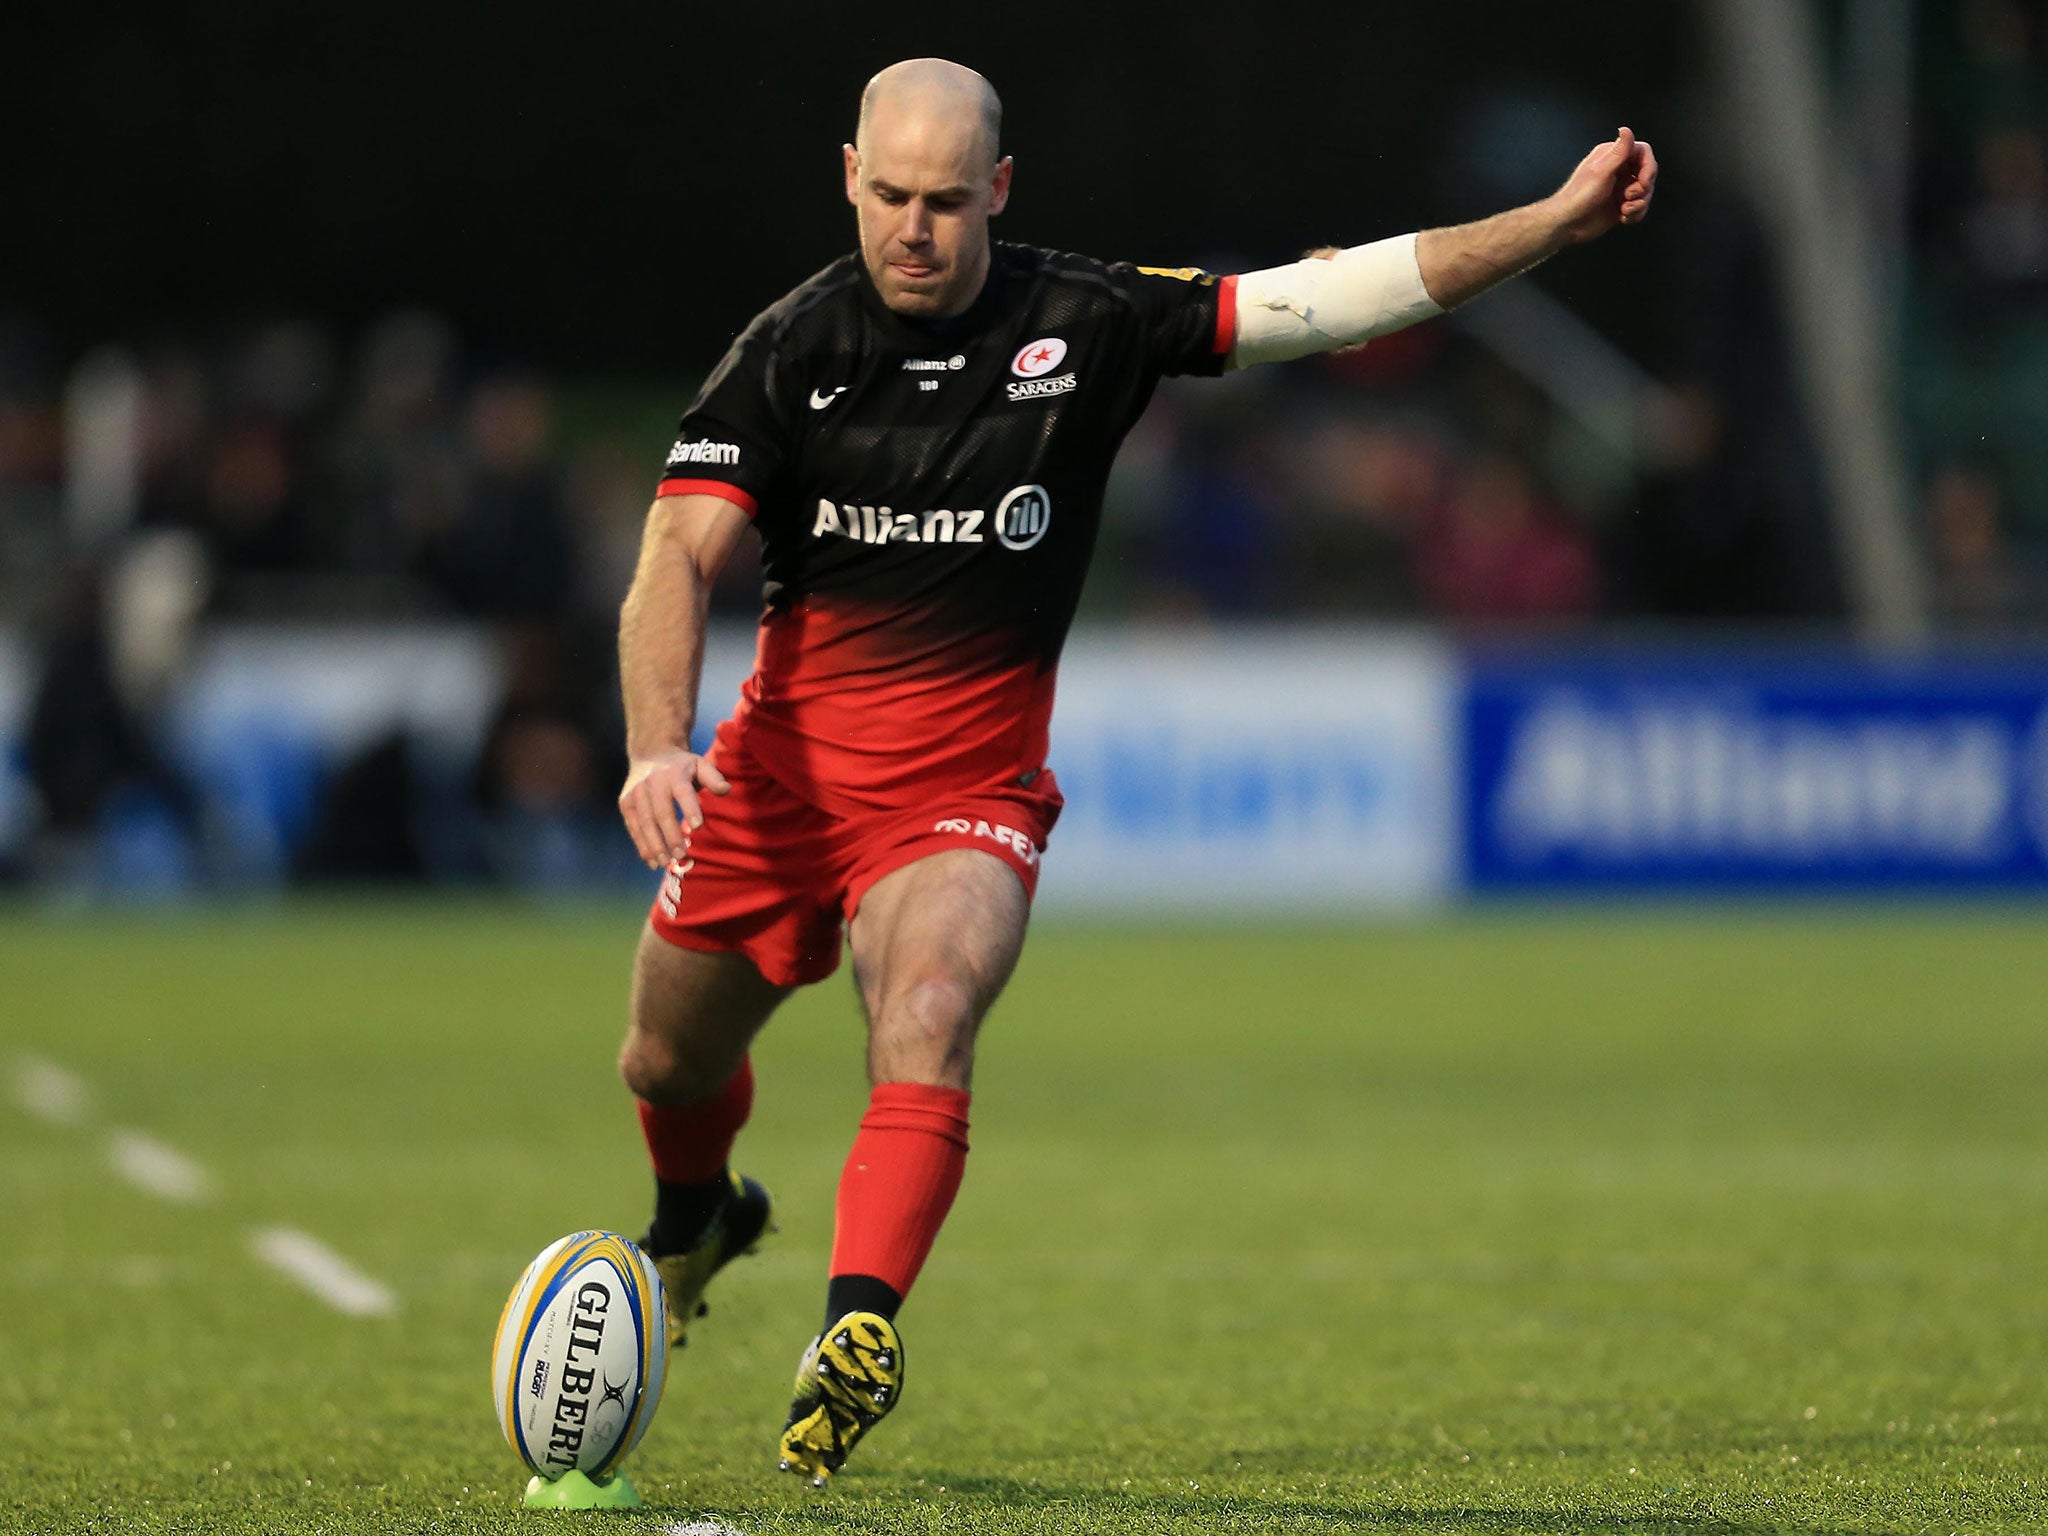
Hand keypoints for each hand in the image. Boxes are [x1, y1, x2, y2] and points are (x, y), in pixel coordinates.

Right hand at [618, 747, 730, 869]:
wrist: (650, 753)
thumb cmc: (682, 766)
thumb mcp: (700, 764)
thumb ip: (714, 778)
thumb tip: (726, 790)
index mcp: (674, 773)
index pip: (683, 792)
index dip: (690, 809)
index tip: (697, 827)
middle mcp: (652, 782)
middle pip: (661, 812)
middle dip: (671, 835)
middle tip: (681, 856)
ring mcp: (636, 793)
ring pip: (645, 822)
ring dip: (654, 845)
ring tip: (665, 863)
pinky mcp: (626, 803)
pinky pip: (633, 827)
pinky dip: (641, 846)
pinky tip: (652, 861)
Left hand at [1549, 126, 1658, 244]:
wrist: (1568, 224)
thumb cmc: (1578, 197)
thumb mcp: (1601, 171)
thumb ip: (1618, 152)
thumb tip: (1626, 129)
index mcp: (1612, 156)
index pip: (1643, 152)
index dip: (1648, 166)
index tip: (1644, 181)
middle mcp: (1618, 170)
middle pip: (1648, 173)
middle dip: (1643, 188)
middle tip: (1628, 196)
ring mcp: (1620, 188)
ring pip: (1645, 192)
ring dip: (1640, 203)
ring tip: (1624, 209)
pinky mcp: (1621, 205)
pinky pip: (1640, 207)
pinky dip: (1636, 213)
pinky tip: (1623, 217)